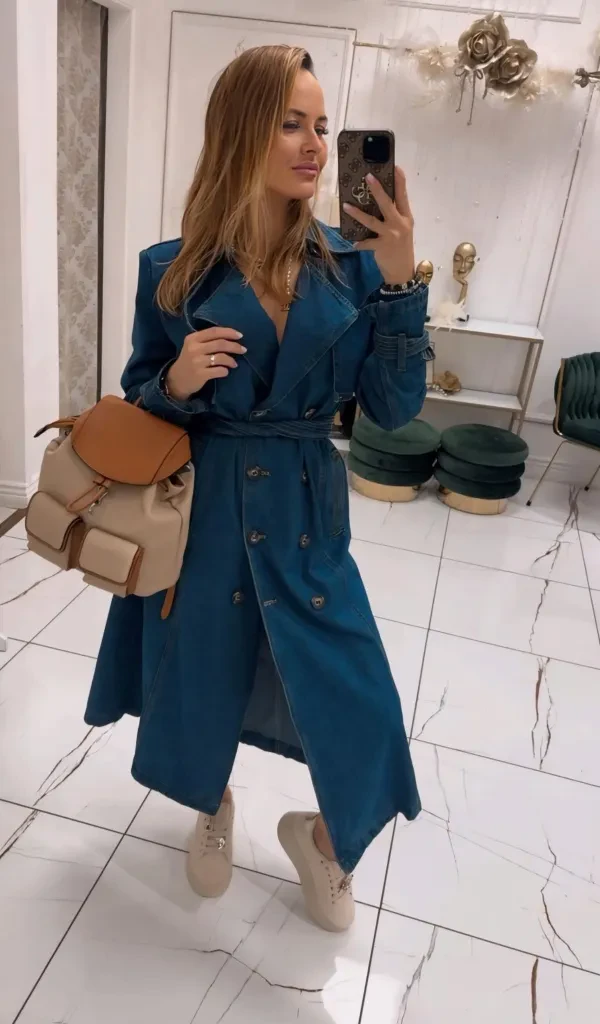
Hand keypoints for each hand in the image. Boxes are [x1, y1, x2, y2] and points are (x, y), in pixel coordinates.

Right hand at [166, 327, 246, 401]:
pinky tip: (225, 372)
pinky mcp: (200, 374)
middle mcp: (194, 348)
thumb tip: (231, 337)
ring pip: (221, 357)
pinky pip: (219, 371)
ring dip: (231, 360)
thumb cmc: (190, 360)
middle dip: (235, 346)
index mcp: (193, 338)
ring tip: (234, 364)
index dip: (229, 332)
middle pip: (220, 344)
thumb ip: (208, 340)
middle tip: (243, 350)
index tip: (240, 336)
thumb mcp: (194, 346)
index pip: (214, 331)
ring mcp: (197, 362)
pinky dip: (225, 371)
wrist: (177, 380)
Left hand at [343, 166, 414, 284]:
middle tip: (368, 176)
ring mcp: (391, 235)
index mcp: (406, 216)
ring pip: (371, 221)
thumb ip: (394, 215)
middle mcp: (400, 223)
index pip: (403, 195)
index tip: (395, 167)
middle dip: (378, 189)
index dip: (400, 181)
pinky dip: (359, 242)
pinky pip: (366, 242)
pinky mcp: (382, 246)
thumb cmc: (400, 247)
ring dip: (357, 213)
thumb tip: (378, 200)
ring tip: (346, 206)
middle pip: (387, 203)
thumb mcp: (402, 228)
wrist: (402, 271)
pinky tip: (353, 242)